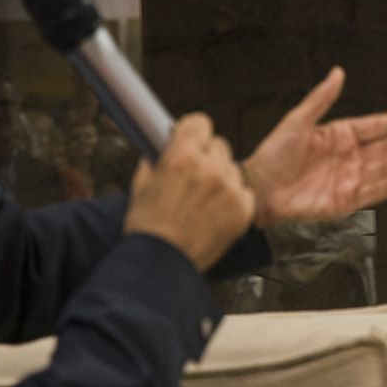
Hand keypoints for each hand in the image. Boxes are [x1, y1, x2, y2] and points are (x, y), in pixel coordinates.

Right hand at [124, 113, 254, 269]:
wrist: (161, 264)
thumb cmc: (148, 227)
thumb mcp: (142, 183)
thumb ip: (158, 158)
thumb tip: (165, 144)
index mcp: (182, 157)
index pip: (200, 122)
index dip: (193, 132)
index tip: (190, 140)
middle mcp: (210, 169)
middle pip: (219, 144)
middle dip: (207, 156)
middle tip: (194, 176)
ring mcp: (230, 189)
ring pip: (232, 168)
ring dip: (221, 177)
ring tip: (203, 200)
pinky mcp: (243, 210)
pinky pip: (244, 191)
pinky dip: (233, 199)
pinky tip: (215, 212)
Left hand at [243, 67, 386, 225]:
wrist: (260, 189)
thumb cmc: (274, 155)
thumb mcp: (297, 121)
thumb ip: (321, 98)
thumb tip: (337, 72)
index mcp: (338, 136)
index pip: (369, 128)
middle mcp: (347, 158)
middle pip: (379, 150)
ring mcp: (347, 180)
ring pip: (379, 171)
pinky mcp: (344, 202)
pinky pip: (369, 194)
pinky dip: (386, 188)